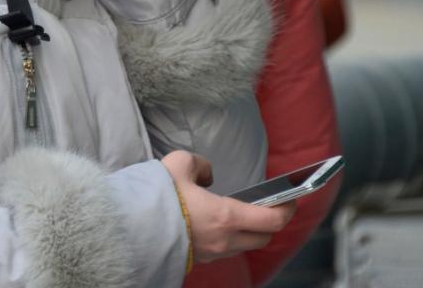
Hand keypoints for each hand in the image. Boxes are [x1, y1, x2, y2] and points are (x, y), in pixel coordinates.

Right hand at [161, 151, 296, 263]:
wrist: (130, 229)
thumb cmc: (158, 197)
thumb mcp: (180, 164)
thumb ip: (200, 164)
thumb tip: (207, 175)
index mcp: (227, 217)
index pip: (273, 220)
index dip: (288, 209)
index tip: (292, 198)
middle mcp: (224, 241)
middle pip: (263, 238)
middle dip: (271, 223)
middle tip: (269, 207)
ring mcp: (211, 254)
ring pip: (243, 246)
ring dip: (248, 232)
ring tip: (241, 214)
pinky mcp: (197, 259)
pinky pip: (223, 250)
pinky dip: (228, 238)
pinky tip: (215, 223)